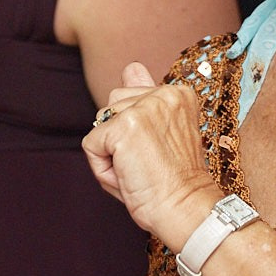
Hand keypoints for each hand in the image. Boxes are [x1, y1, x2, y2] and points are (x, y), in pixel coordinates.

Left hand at [81, 62, 223, 251]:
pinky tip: (129, 176)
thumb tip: (131, 66)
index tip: (160, 153)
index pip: (129, 97)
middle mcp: (164, 93)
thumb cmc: (174, 181)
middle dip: (119, 139)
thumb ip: (145, 98)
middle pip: (111, 106)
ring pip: (100, 125)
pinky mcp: (124, 127)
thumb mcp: (162, 133)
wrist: (185, 209)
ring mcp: (143, 108)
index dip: (135, 132)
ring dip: (110, 155)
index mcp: (178, 93)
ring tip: (140, 171)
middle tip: (149, 164)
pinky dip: (102, 169)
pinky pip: (91, 145)